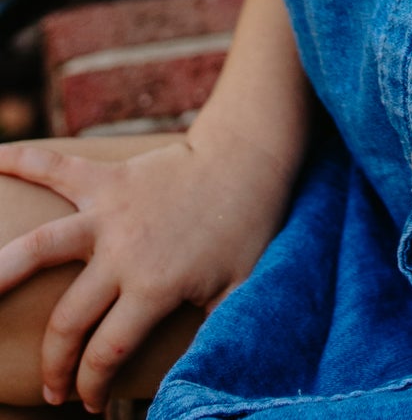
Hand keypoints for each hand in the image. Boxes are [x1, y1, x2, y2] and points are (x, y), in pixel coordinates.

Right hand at [0, 122, 291, 411]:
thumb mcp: (238, 291)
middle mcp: (122, 254)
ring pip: (40, 248)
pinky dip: (21, 161)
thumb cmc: (246, 226)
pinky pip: (55, 167)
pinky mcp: (107, 178)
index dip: (92, 386)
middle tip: (53, 389)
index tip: (91, 403)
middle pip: (68, 322)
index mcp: (153, 288)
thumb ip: (211, 337)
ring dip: (2, 272)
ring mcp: (109, 212)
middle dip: (55, 364)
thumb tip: (189, 385)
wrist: (247, 156)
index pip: (106, 353)